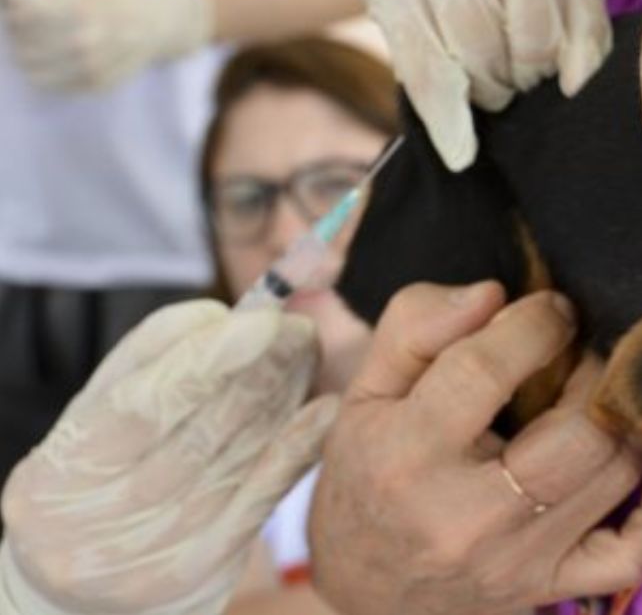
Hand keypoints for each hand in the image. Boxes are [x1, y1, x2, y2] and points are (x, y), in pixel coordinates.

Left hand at [0, 0, 212, 92]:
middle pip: (26, 47)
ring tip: (33, 51)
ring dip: (28, 60)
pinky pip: (56, 86)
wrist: (163, 23)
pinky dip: (47, 75)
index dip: (14, 15)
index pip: (26, 16)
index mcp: (83, 9)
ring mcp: (95, 66)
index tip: (16, 12)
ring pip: (36, 72)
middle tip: (23, 33)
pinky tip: (53, 64)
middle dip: (18, 38)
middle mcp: (89, 40)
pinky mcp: (100, 84)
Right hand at [0, 300, 337, 614]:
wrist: (79, 587)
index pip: (141, 404)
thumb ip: (149, 359)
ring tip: (306, 354)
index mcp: (58, 473)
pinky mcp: (198, 573)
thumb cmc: (91, 475)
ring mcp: (150, 554)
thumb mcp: (95, 418)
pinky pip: (259, 501)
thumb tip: (218, 313)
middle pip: (196, 431)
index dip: (207, 357)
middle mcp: (98, 521)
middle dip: (258, 369)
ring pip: (233, 460)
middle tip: (296, 328)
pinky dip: (294, 449)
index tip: (263, 317)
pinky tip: (323, 410)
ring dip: (281, 398)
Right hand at [308, 283, 641, 614]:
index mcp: (407, 455)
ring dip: (629, 418)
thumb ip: (417, 325)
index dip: (534, 322)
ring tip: (612, 386)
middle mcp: (466, 518)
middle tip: (590, 347)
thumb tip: (493, 293)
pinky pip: (634, 552)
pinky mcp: (550, 587)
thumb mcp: (367, 389)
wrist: (366, 582)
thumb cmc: (371, 470)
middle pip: (576, 434)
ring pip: (614, 477)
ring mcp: (518, 562)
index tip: (553, 306)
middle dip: (597, 373)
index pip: (485, 371)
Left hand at [358, 0, 637, 170]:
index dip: (444, 106)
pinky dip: (581, 59)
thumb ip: (416, 48)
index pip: (420, 40)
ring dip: (530, 70)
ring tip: (519, 73)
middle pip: (479, 33)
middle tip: (490, 92)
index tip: (461, 154)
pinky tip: (568, 77)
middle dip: (488, 82)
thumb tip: (457, 144)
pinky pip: (585, 21)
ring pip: (536, 27)